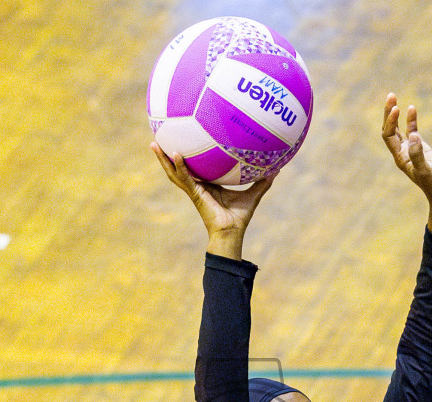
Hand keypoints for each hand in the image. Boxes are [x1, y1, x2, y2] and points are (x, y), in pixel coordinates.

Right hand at [152, 143, 276, 258]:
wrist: (232, 233)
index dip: (184, 156)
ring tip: (154, 144)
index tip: (179, 141)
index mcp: (206, 186)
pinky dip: (179, 166)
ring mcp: (193, 191)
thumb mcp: (253, 195)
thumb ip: (262, 182)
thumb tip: (276, 170)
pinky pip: (185, 178)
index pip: (192, 168)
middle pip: (176, 168)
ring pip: (173, 173)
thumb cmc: (239, 218)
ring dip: (163, 159)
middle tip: (157, 139)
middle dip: (165, 155)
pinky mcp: (195, 194)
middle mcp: (196, 187)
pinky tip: (175, 154)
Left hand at [381, 93, 431, 240]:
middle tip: (390, 96)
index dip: (390, 121)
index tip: (396, 108)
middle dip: (388, 113)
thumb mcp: (426, 171)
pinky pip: (412, 131)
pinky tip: (412, 108)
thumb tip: (413, 136)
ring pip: (399, 129)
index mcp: (400, 158)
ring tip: (394, 97)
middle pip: (389, 129)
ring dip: (396, 114)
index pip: (388, 136)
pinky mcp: (421, 148)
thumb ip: (418, 155)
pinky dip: (411, 120)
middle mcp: (402, 152)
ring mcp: (411, 149)